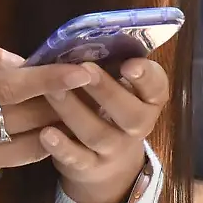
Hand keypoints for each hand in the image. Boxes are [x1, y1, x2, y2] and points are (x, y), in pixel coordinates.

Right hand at [0, 38, 92, 193]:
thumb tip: (20, 62)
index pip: (11, 87)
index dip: (51, 79)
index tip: (84, 70)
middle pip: (26, 118)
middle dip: (58, 101)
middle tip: (82, 86)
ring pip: (26, 148)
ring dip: (48, 128)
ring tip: (62, 110)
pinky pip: (3, 163)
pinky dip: (16, 145)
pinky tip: (14, 129)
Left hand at [41, 59, 168, 202]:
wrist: (107, 165)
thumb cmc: (107, 110)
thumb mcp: (115, 87)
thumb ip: (107, 65)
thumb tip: (81, 35)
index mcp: (147, 100)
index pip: (156, 88)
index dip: (146, 76)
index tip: (129, 64)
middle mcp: (136, 126)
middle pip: (130, 113)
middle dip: (107, 91)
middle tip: (85, 70)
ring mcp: (114, 150)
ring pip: (98, 134)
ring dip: (74, 111)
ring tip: (52, 91)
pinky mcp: (90, 167)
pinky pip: (78, 159)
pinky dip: (62, 147)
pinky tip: (45, 133)